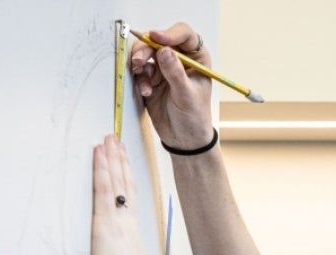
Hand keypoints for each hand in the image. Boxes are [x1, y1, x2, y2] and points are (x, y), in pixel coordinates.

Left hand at [90, 133, 158, 254]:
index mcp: (131, 238)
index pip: (130, 202)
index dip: (127, 180)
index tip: (123, 162)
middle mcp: (127, 226)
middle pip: (126, 186)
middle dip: (120, 162)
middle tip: (115, 140)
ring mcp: (117, 223)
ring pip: (116, 183)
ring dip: (111, 158)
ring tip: (108, 138)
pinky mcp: (105, 226)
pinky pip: (104, 190)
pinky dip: (102, 169)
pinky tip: (99, 152)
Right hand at [130, 23, 214, 150]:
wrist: (184, 140)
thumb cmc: (194, 118)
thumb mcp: (187, 96)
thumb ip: (175, 74)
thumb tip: (165, 51)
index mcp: (196, 58)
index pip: (183, 35)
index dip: (169, 34)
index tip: (156, 38)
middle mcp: (179, 59)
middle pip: (159, 41)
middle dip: (146, 49)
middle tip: (139, 61)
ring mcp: (164, 69)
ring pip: (146, 54)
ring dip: (140, 62)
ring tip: (141, 76)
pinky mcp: (151, 80)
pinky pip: (140, 71)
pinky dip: (140, 79)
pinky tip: (146, 92)